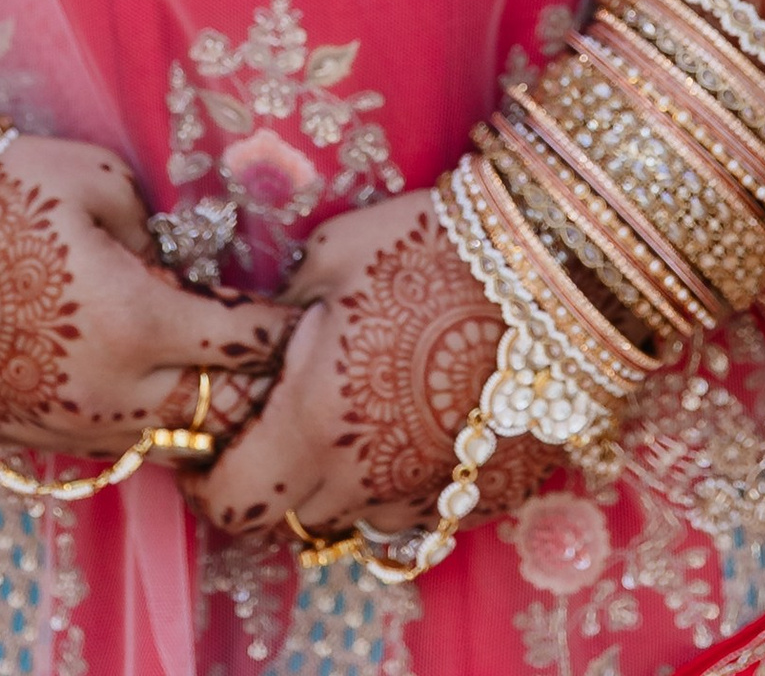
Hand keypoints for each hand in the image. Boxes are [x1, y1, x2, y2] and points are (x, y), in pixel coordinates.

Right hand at [0, 138, 286, 460]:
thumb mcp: (97, 179)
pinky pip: (108, 443)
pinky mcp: (29, 436)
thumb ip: (155, 227)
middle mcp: (111, 391)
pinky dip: (135, 419)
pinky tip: (134, 380)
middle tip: (266, 355)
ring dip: (193, 412)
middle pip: (214, 413)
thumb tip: (174, 262)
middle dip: (246, 386)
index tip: (297, 316)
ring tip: (206, 373)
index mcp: (138, 321)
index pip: (240, 348)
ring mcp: (68, 424)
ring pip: (164, 442)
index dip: (276, 332)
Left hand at [198, 189, 532, 542]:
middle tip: (285, 420)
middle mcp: (369, 479)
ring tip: (358, 414)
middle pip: (297, 515)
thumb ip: (279, 312)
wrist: (552, 266)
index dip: (214, 484)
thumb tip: (254, 333)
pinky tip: (418, 421)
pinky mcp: (485, 495)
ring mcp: (432, 496)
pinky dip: (406, 480)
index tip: (212, 455)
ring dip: (345, 481)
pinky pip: (424, 510)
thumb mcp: (329, 258)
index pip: (238, 501)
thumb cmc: (428, 246)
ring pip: (362, 517)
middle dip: (280, 477)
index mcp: (316, 421)